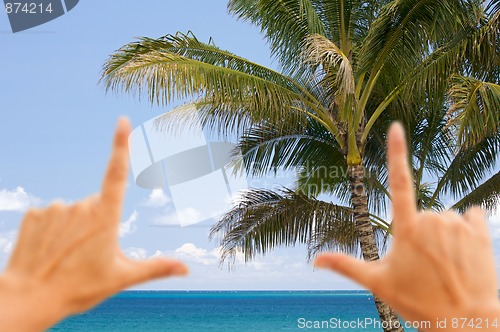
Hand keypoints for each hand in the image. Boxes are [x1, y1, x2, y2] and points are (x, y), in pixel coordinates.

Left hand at [0, 118, 187, 331]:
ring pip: (73, 211)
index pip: (116, 173)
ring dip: (74, 228)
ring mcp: (55, 208)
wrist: (28, 299)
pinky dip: (52, 229)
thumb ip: (156, 268)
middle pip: (96, 205)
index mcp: (105, 217)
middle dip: (97, 223)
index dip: (120, 145)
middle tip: (88, 254)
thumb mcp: (122, 278)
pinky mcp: (34, 214)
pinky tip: (49, 250)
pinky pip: (51, 215)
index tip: (122, 121)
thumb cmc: (79, 289)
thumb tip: (187, 270)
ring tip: (67, 256)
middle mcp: (80, 206)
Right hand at [315, 123, 499, 330]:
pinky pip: (471, 217)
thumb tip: (314, 260)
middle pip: (422, 214)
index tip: (396, 127)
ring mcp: (458, 224)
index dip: (396, 152)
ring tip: (445, 265)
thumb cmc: (418, 302)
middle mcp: (433, 219)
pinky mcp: (480, 231)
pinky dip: (467, 231)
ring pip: (445, 218)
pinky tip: (465, 254)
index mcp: (407, 228)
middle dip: (421, 233)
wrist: (466, 322)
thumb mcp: (377, 283)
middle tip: (424, 265)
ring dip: (444, 236)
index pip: (398, 181)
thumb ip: (345, 265)